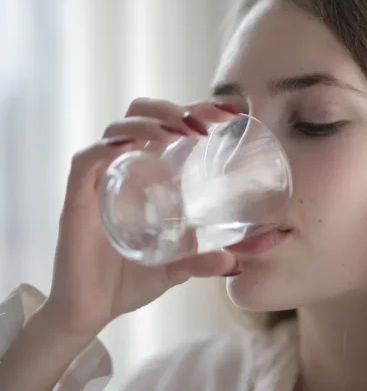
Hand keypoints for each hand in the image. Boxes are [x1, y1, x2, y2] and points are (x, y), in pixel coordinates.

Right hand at [44, 98, 241, 337]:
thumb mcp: (177, 268)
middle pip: (140, 114)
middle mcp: (122, 170)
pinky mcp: (76, 201)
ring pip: (116, 129)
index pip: (167, 125)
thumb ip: (203, 261)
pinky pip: (86, 161)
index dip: (195, 110)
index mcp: (147, 175)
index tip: (228, 113)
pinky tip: (131, 146)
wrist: (89, 313)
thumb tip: (236, 262)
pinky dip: (106, 147)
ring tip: (179, 132)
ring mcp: (98, 182)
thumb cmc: (129, 282)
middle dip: (172, 108)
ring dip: (149, 122)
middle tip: (204, 124)